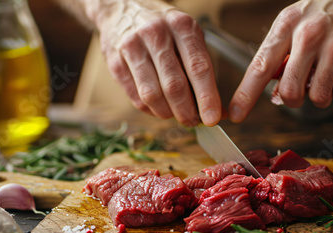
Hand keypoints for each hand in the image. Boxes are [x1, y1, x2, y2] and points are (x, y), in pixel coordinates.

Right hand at [94, 0, 222, 126]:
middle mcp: (156, 34)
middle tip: (193, 122)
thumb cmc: (163, 28)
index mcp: (181, 26)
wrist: (122, 8)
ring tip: (175, 116)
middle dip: (186, 111)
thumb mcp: (187, 36)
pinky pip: (135, 96)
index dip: (207, 97)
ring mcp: (132, 47)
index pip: (198, 67)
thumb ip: (201, 70)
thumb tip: (218, 109)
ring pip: (152, 95)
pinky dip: (150, 110)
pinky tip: (158, 108)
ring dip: (166, 113)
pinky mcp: (115, 62)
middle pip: (174, 85)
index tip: (213, 118)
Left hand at [229, 0, 332, 121]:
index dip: (244, 95)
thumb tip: (269, 83)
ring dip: (320, 96)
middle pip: (289, 90)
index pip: (259, 66)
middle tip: (300, 89)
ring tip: (327, 76)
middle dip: (292, 99)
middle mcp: (309, 35)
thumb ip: (281, 51)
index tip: (235, 113)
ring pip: (317, 97)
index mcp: (287, 25)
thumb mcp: (298, 19)